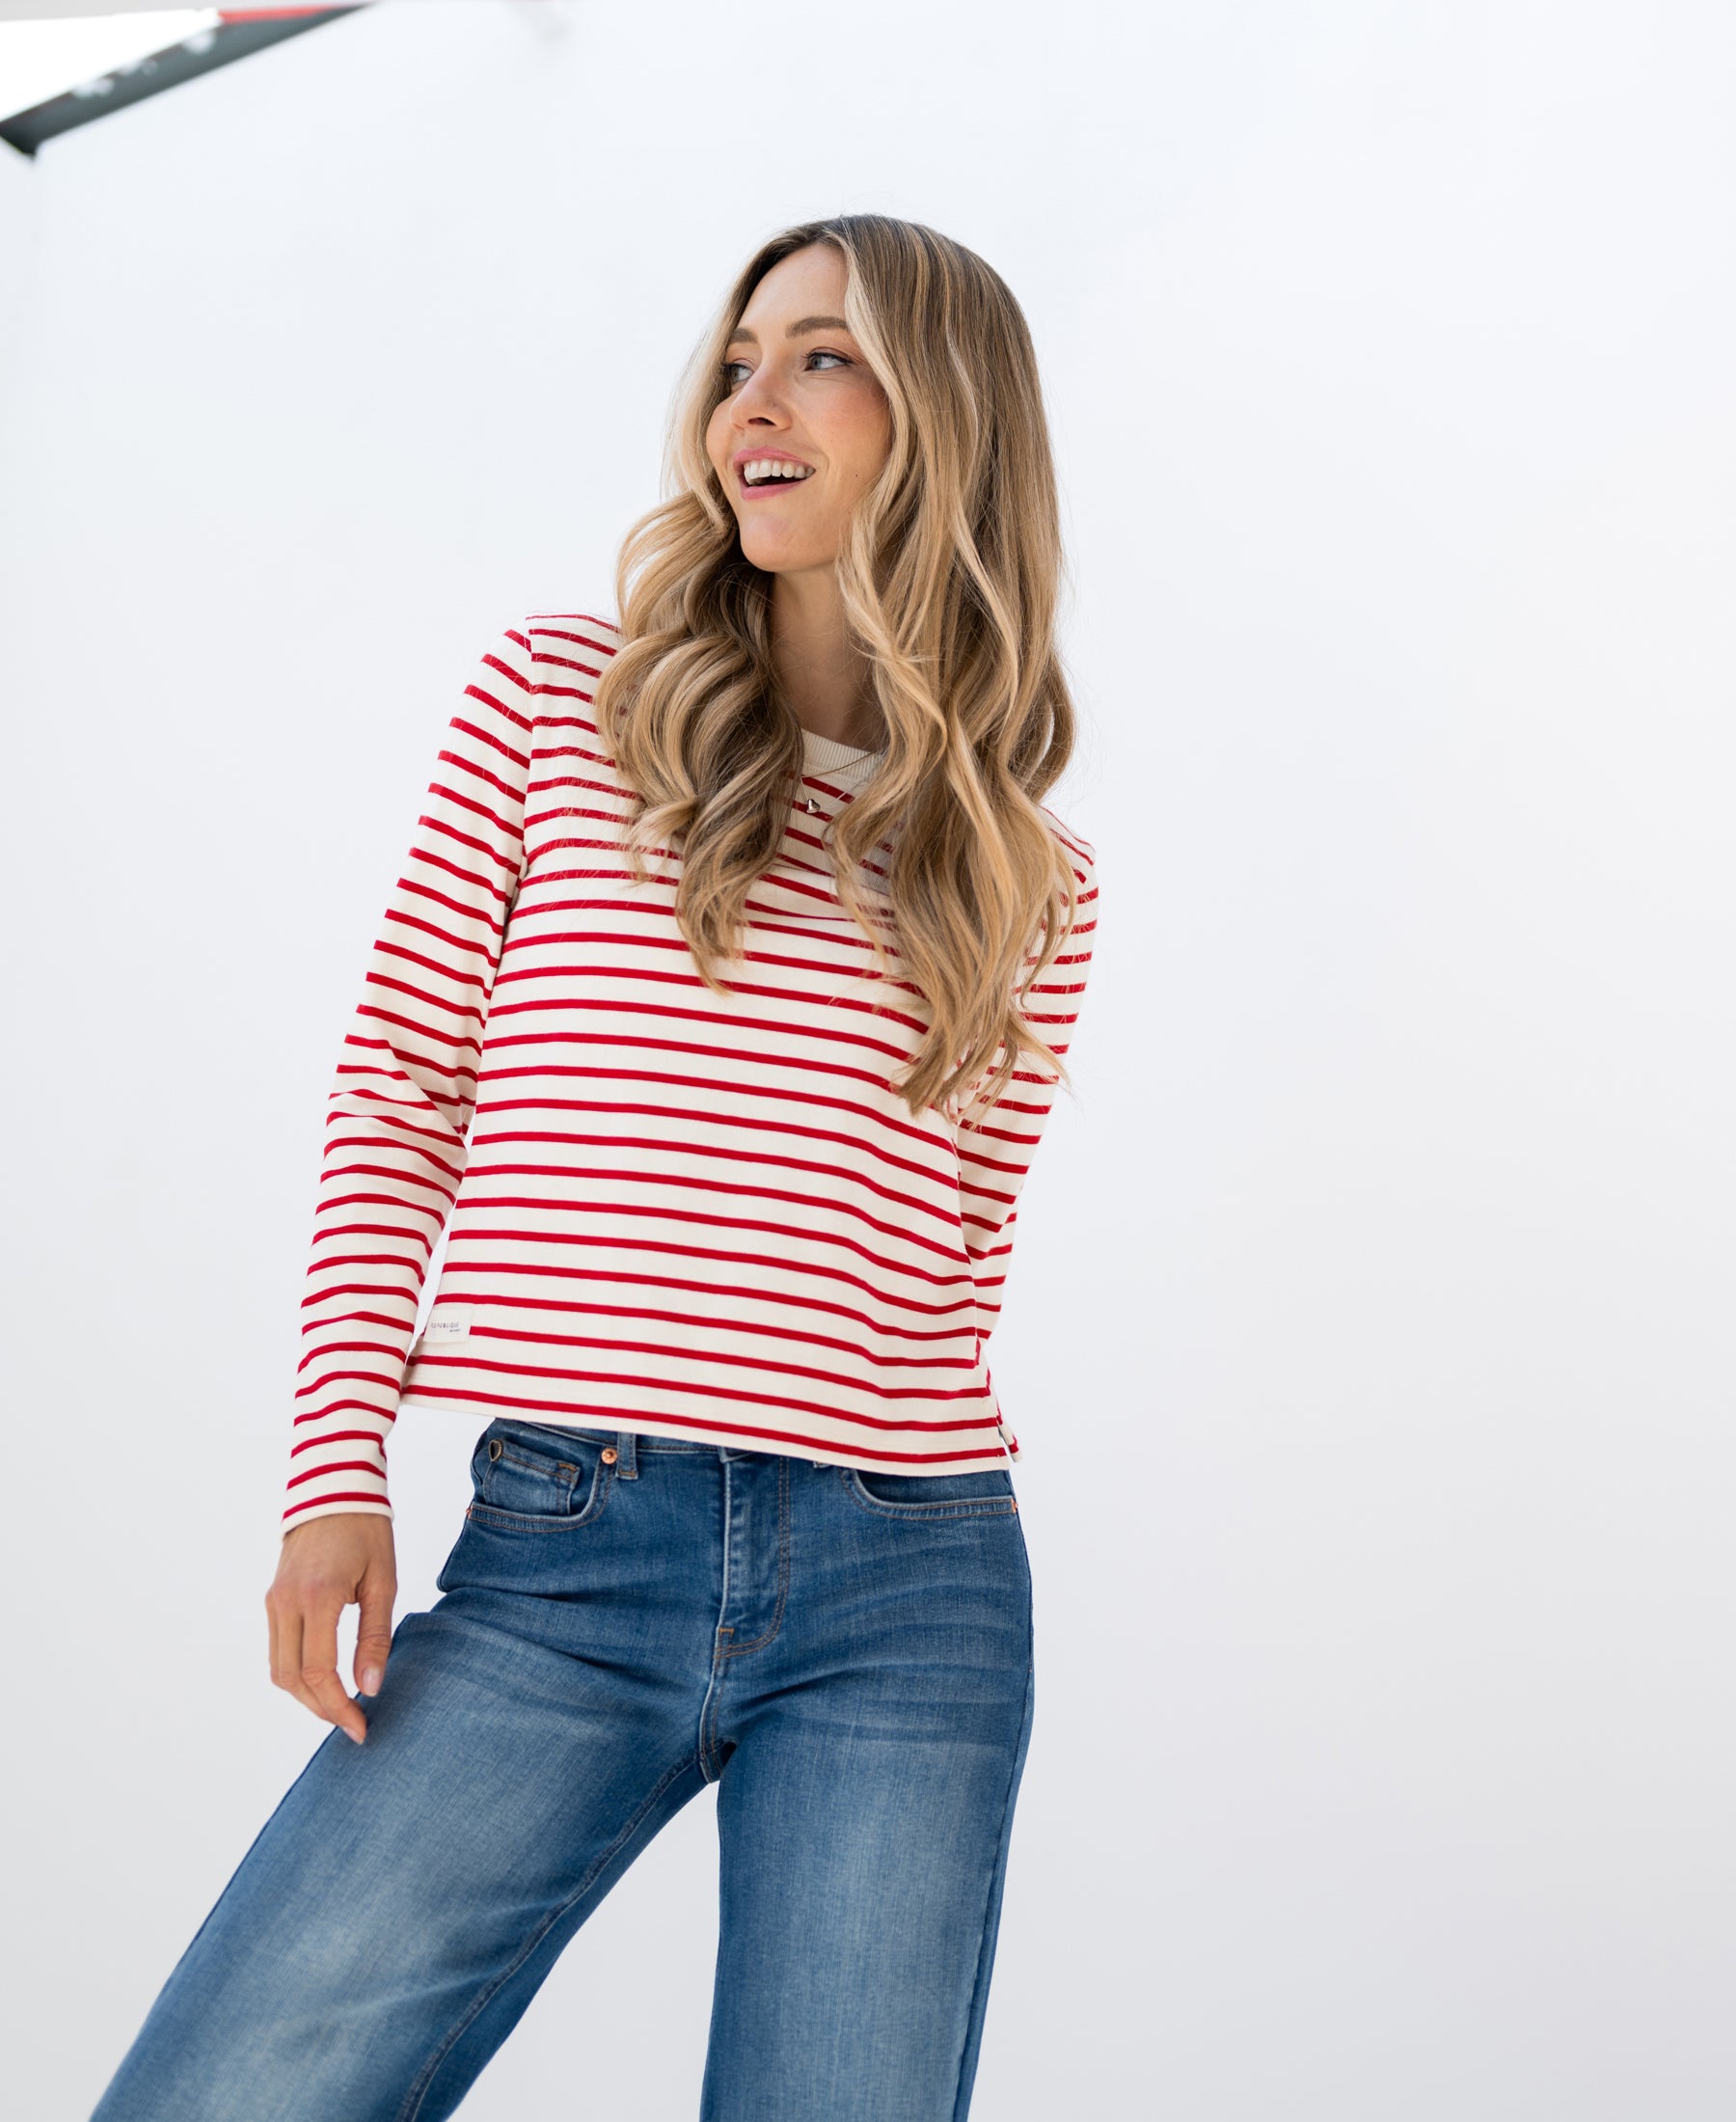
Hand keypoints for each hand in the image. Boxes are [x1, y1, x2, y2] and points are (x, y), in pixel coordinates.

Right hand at [265, 1513, 397, 1743]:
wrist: (332, 1487)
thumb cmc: (366, 1531)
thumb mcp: (382, 1582)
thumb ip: (375, 1637)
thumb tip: (370, 1688)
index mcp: (318, 1597)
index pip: (320, 1672)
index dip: (338, 1707)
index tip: (361, 1728)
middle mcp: (286, 1603)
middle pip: (293, 1679)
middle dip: (322, 1709)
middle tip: (353, 1725)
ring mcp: (273, 1601)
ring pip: (279, 1669)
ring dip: (306, 1696)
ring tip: (340, 1708)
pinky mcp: (272, 1599)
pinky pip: (278, 1650)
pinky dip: (297, 1673)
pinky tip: (324, 1680)